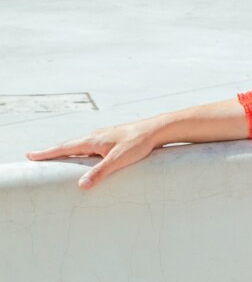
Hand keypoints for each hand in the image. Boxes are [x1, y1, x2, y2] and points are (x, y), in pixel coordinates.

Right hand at [26, 118, 161, 189]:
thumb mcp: (118, 160)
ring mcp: (103, 137)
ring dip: (65, 151)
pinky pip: (89, 147)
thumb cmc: (138, 143)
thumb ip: (100, 172)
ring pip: (79, 145)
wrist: (156, 130)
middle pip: (68, 146)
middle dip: (52, 152)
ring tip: (54, 157)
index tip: (30, 156)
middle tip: (35, 157)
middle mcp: (95, 136)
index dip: (47, 153)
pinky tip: (82, 156)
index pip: (64, 148)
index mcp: (92, 140)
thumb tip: (82, 186)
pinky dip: (79, 151)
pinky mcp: (111, 140)